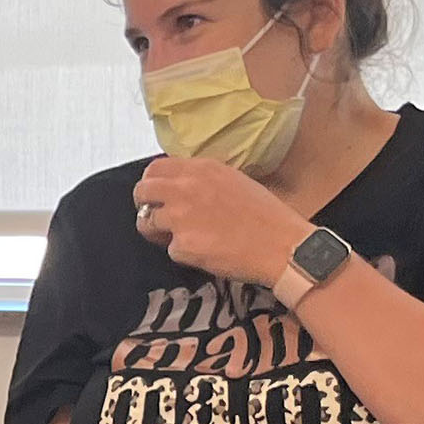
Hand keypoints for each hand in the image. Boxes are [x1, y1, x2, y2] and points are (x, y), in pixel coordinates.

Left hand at [132, 155, 311, 289]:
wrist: (282, 246)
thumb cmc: (267, 216)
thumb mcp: (235, 181)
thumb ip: (203, 180)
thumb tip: (181, 185)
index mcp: (202, 169)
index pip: (156, 167)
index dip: (152, 183)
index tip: (158, 195)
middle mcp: (186, 187)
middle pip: (141, 191)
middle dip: (144, 206)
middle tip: (157, 218)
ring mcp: (181, 217)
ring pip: (146, 223)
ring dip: (159, 233)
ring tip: (184, 239)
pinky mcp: (183, 245)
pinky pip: (170, 250)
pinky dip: (184, 255)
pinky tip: (206, 253)